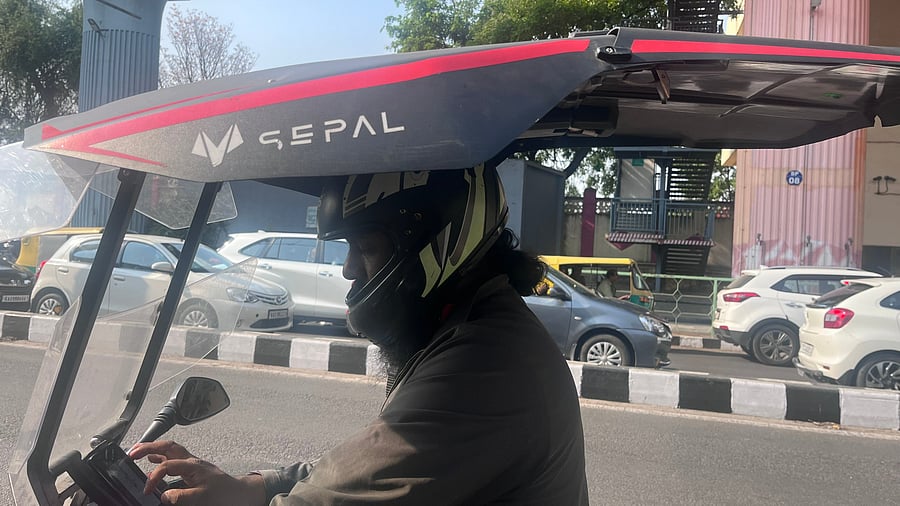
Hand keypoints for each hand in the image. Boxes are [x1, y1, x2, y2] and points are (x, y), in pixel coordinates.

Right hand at [129, 440, 265, 504]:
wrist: (239, 493)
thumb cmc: (224, 494)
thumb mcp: (202, 498)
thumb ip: (182, 497)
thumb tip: (163, 496)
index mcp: (192, 466)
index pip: (166, 466)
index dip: (153, 477)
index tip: (147, 491)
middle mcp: (191, 461)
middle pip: (167, 446)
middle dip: (148, 447)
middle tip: (131, 453)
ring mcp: (192, 463)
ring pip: (170, 449)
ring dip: (153, 449)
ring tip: (137, 453)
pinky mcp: (193, 468)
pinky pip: (173, 457)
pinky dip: (161, 456)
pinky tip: (154, 460)